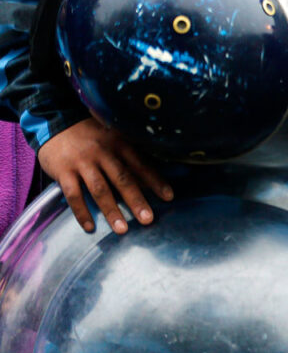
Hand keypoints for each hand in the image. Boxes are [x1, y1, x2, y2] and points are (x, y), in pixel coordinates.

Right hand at [37, 117, 172, 233]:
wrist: (54, 122)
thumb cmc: (91, 136)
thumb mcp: (112, 138)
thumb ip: (128, 156)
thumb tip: (149, 182)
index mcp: (118, 143)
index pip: (140, 164)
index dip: (155, 181)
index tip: (169, 197)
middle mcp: (102, 152)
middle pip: (122, 179)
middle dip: (136, 200)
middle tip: (148, 219)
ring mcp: (82, 162)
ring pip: (99, 189)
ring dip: (111, 210)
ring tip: (122, 230)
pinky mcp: (63, 171)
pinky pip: (73, 194)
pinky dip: (81, 212)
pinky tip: (90, 227)